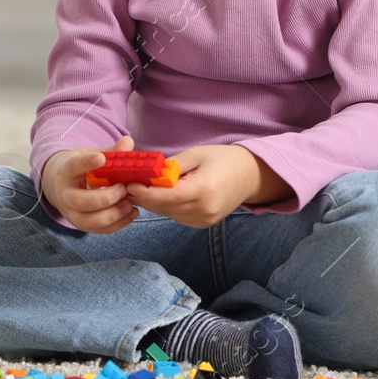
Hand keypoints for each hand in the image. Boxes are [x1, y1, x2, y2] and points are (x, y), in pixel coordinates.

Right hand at [42, 135, 138, 233]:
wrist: (64, 186)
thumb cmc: (83, 169)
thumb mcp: (93, 155)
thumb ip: (111, 151)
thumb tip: (128, 142)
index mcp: (66, 172)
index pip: (73, 167)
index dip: (87, 163)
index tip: (102, 158)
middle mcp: (65, 195)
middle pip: (80, 201)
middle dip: (105, 197)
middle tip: (123, 188)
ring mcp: (71, 213)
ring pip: (88, 221)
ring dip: (113, 214)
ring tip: (130, 203)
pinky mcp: (82, 225)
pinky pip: (98, 230)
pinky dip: (118, 224)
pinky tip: (132, 212)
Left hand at [124, 144, 290, 228]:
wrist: (250, 175)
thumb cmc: (223, 159)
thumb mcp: (196, 154)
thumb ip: (171, 167)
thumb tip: (147, 175)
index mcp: (203, 190)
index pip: (166, 197)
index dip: (144, 192)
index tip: (129, 184)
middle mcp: (203, 210)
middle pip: (164, 207)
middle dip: (145, 196)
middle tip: (127, 184)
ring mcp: (204, 220)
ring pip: (168, 213)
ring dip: (154, 202)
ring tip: (143, 187)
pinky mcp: (203, 224)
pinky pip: (177, 216)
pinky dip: (167, 206)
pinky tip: (162, 194)